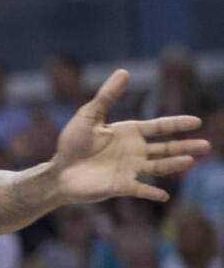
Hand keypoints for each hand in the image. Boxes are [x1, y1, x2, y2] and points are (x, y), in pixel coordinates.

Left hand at [52, 69, 210, 203]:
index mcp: (129, 133)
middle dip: (185, 147)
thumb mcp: (89, 115)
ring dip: (173, 165)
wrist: (59, 170)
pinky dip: (151, 193)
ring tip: (190, 161)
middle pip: (165, 148)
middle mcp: (134, 151)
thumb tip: (125, 71)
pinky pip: (140, 190)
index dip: (176, 124)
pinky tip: (164, 196)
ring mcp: (130, 169)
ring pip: (157, 167)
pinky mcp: (121, 186)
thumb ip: (107, 96)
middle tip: (207, 146)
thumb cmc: (72, 142)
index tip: (197, 122)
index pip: (158, 127)